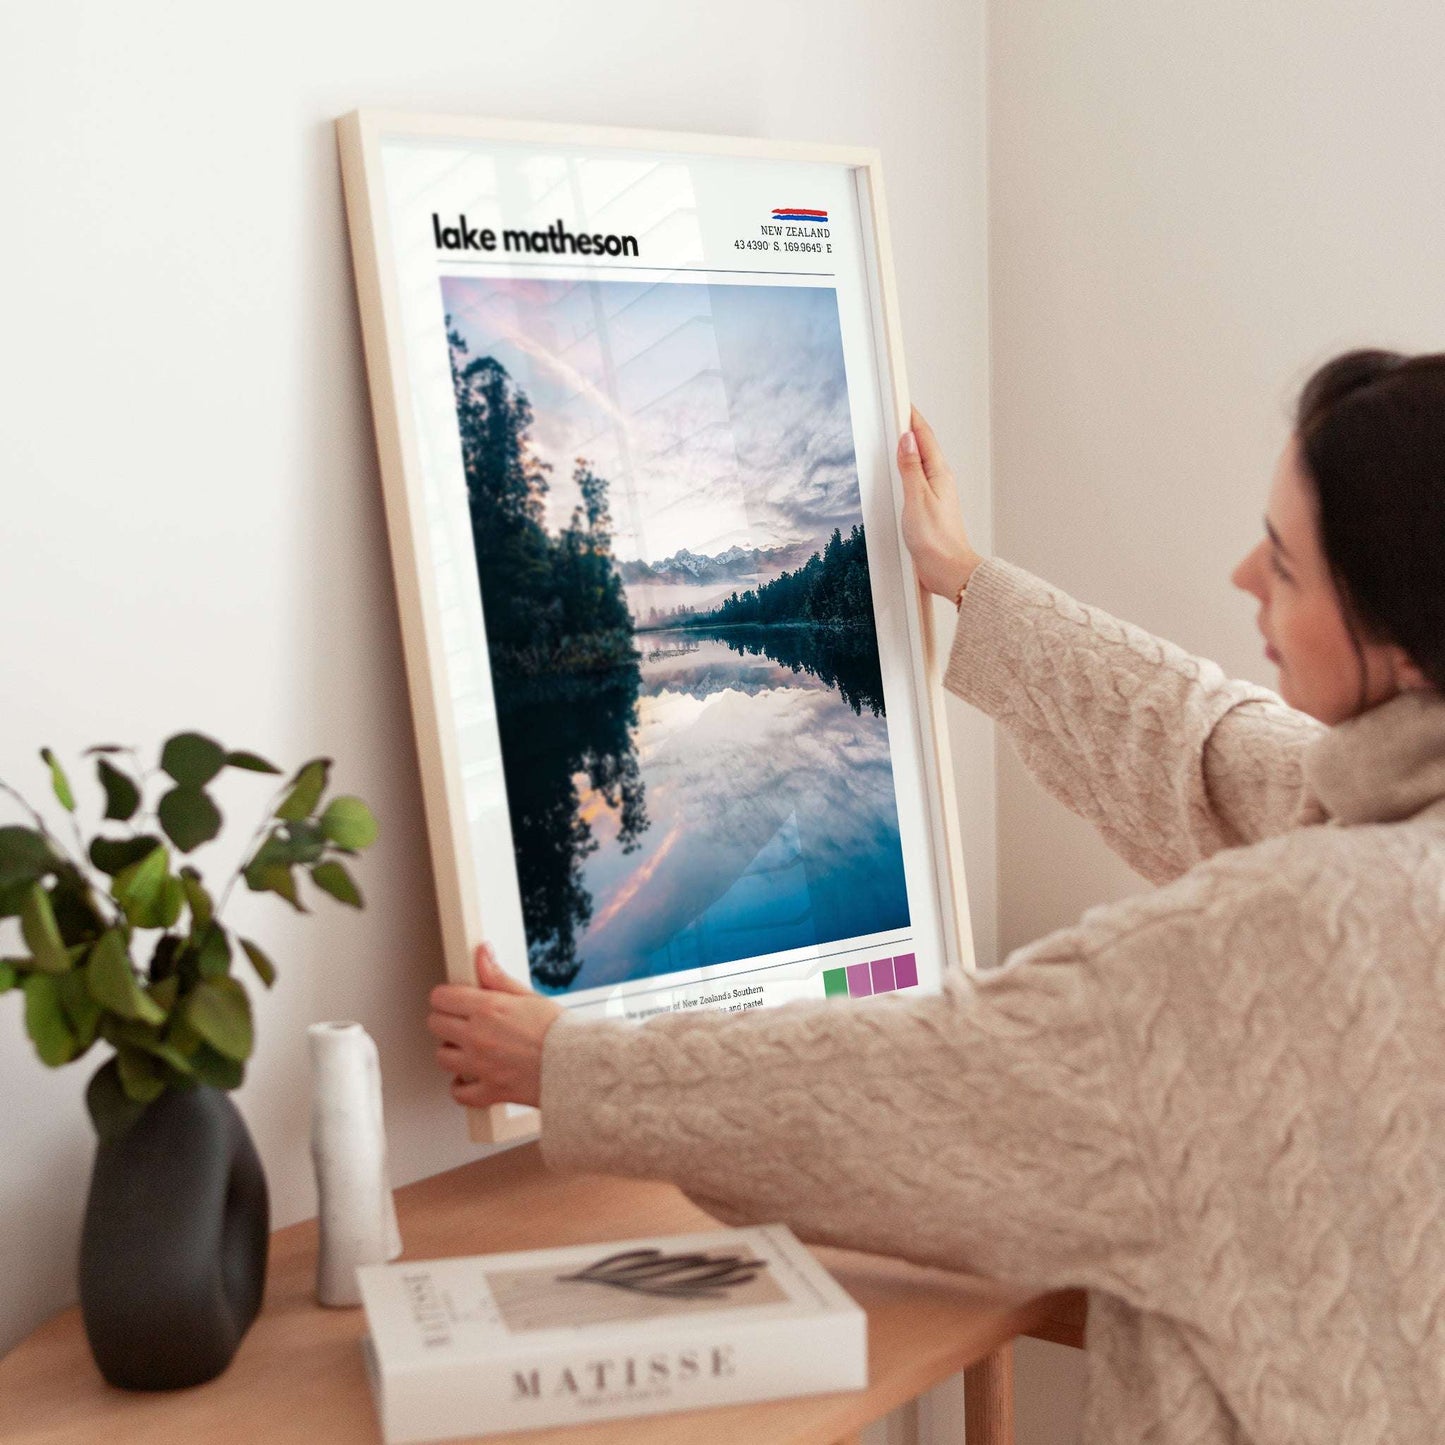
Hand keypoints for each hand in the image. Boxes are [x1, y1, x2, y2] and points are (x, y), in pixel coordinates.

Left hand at [427, 943, 563, 1109]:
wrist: (579, 1065)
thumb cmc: (559, 1031)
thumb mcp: (528, 996)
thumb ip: (497, 977)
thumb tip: (482, 953)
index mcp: (488, 1009)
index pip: (441, 997)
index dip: (446, 996)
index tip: (453, 999)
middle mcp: (478, 1036)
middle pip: (435, 1024)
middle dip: (446, 1020)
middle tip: (461, 1021)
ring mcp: (481, 1066)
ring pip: (442, 1057)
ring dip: (452, 1051)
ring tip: (468, 1047)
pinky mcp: (489, 1090)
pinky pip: (459, 1093)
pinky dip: (461, 1087)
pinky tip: (469, 1077)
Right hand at [898, 406, 982, 599]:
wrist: (948, 570)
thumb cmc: (936, 540)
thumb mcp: (917, 498)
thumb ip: (910, 468)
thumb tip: (907, 440)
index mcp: (939, 474)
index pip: (924, 437)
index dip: (912, 418)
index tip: (902, 402)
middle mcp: (939, 481)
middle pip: (923, 447)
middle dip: (910, 428)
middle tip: (898, 411)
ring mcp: (935, 495)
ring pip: (921, 463)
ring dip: (909, 448)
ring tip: (898, 435)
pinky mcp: (929, 509)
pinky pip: (917, 480)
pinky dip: (908, 469)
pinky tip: (902, 472)